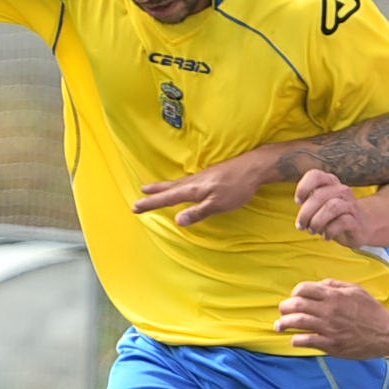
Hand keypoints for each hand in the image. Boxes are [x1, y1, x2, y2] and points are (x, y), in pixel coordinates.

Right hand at [133, 150, 270, 225]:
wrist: (253, 167)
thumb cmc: (237, 187)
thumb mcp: (218, 204)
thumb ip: (198, 213)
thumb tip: (177, 221)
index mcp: (193, 189)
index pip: (167, 198)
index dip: (151, 203)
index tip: (135, 207)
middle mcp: (193, 181)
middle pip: (168, 188)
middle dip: (153, 193)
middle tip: (138, 196)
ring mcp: (201, 177)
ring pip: (176, 183)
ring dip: (162, 187)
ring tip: (151, 188)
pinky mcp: (209, 175)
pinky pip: (185, 181)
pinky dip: (175, 184)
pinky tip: (179, 186)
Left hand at [276, 279, 388, 358]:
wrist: (386, 333)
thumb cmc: (372, 310)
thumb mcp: (356, 290)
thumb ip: (335, 285)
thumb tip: (319, 284)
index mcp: (334, 295)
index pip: (304, 289)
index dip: (295, 293)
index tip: (294, 298)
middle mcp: (328, 310)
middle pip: (296, 305)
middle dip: (284, 308)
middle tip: (282, 311)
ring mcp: (328, 328)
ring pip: (297, 323)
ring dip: (284, 323)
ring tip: (279, 326)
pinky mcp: (331, 344)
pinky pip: (306, 341)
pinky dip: (296, 339)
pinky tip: (295, 339)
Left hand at [293, 168, 368, 245]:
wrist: (360, 228)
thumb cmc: (333, 217)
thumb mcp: (318, 207)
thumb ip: (307, 203)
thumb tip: (300, 212)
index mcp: (330, 183)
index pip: (315, 175)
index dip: (303, 187)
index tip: (298, 202)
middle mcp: (342, 190)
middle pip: (319, 195)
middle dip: (305, 213)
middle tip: (301, 226)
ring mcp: (351, 205)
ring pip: (332, 206)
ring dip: (317, 222)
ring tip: (312, 231)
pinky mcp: (357, 221)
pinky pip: (342, 222)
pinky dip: (330, 231)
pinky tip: (327, 236)